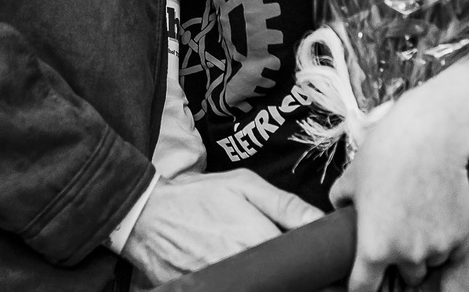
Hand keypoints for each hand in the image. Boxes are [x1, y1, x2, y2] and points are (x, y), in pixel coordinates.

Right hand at [124, 170, 323, 284]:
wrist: (147, 215)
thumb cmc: (198, 197)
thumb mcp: (244, 186)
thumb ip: (285, 205)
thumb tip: (321, 222)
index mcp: (257, 241)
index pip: (300, 265)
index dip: (310, 263)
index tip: (313, 259)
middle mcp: (242, 269)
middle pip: (281, 279)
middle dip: (287, 271)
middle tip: (277, 255)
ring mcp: (223, 284)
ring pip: (261, 285)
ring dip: (265, 277)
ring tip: (248, 256)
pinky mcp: (205, 291)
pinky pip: (237, 288)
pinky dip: (242, 281)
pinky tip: (235, 266)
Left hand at [329, 95, 468, 290]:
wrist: (431, 136)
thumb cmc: (386, 152)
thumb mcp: (352, 176)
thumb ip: (342, 199)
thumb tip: (340, 208)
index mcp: (373, 247)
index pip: (363, 288)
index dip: (361, 287)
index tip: (364, 278)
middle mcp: (406, 255)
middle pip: (407, 277)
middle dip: (402, 262)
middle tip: (400, 234)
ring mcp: (436, 247)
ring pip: (431, 264)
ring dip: (427, 251)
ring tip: (421, 219)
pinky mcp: (460, 236)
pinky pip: (454, 254)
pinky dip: (449, 243)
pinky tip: (440, 220)